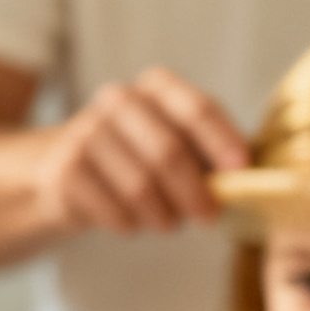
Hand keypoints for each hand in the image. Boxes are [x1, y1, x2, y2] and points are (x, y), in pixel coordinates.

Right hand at [33, 67, 251, 236]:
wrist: (62, 170)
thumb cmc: (136, 157)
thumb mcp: (174, 143)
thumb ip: (209, 154)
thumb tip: (247, 180)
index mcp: (154, 86)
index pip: (195, 108)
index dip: (222, 139)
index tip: (241, 170)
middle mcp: (118, 100)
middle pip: (168, 151)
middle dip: (194, 191)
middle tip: (209, 216)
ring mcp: (85, 132)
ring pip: (140, 185)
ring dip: (162, 213)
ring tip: (168, 223)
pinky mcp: (65, 169)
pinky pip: (111, 207)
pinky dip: (130, 223)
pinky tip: (133, 223)